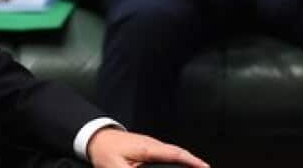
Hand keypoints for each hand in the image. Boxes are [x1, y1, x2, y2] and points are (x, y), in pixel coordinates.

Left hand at [86, 127, 208, 167]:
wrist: (97, 137)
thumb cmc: (105, 150)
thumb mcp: (115, 167)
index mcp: (148, 148)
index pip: (175, 154)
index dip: (192, 161)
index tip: (204, 167)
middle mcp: (152, 144)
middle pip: (179, 153)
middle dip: (194, 161)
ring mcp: (151, 145)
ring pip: (174, 153)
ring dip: (187, 160)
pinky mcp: (148, 148)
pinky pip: (168, 153)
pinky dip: (178, 159)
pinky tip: (179, 165)